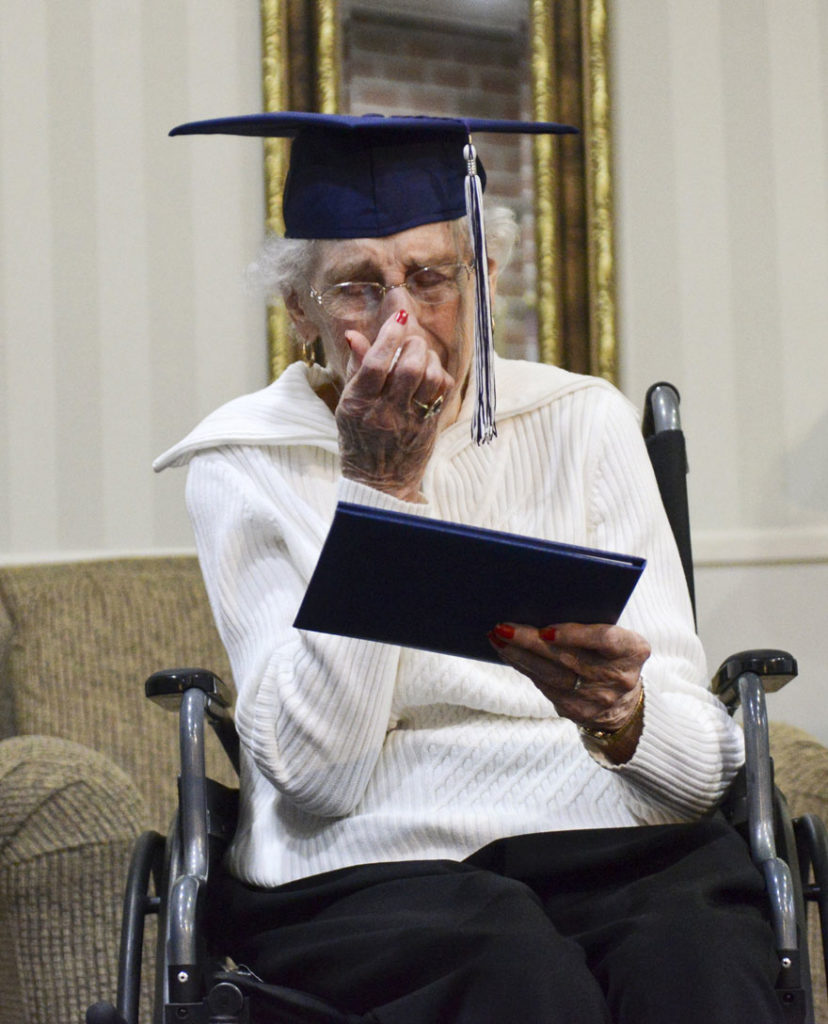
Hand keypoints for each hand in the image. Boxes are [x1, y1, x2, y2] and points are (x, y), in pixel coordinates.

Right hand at [336, 310, 454, 500]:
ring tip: (421, 355)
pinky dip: (439, 375)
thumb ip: (356, 368)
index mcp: (358, 405)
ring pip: (429, 378)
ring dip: (429, 357)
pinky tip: (430, 374)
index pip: (375, 364)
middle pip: (408, 368)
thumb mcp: (348, 405)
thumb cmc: (358, 439)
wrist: (378, 483)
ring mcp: (409, 421)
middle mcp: (384, 413)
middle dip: (413, 344)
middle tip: (410, 340)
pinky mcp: (429, 427)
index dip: (389, 336)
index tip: (398, 318)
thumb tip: (354, 335)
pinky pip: (441, 392)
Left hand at [488, 622, 649, 733]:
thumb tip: (541, 603)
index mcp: (633, 650)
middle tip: (503, 627)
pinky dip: (524, 667)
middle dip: (530, 642)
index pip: (604, 639)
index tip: (546, 630)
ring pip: (550, 675)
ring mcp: (598, 698)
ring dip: (518, 655)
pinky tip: (508, 654)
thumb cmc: (612, 653)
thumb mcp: (617, 635)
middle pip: (567, 658)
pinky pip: (544, 686)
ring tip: (497, 638)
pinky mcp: (577, 711)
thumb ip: (592, 621)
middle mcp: (618, 677)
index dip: (575, 635)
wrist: (624, 701)